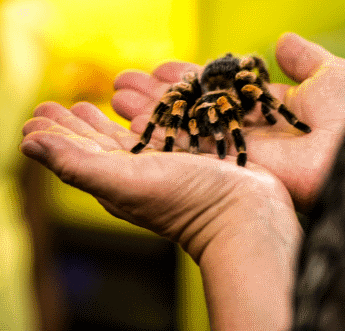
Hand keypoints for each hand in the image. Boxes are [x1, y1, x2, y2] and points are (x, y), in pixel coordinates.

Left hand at [20, 101, 301, 329]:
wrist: (248, 214)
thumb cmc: (187, 200)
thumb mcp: (127, 183)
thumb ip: (78, 164)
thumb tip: (29, 143)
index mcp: (116, 182)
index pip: (77, 154)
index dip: (57, 135)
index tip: (38, 115)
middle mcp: (139, 175)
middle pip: (101, 145)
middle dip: (81, 125)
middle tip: (62, 106)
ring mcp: (168, 166)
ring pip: (133, 137)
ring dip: (113, 119)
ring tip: (99, 103)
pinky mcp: (194, 156)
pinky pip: (165, 132)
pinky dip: (152, 118)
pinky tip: (148, 110)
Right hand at [112, 33, 344, 211]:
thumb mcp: (331, 75)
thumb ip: (303, 59)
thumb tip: (281, 41)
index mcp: (263, 106)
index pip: (216, 87)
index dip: (188, 77)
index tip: (160, 68)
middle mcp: (244, 127)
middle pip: (193, 107)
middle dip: (160, 95)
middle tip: (124, 83)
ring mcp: (235, 148)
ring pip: (184, 127)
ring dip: (152, 113)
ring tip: (118, 98)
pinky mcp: (229, 167)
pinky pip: (187, 149)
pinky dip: (161, 138)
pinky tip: (133, 124)